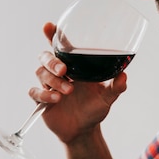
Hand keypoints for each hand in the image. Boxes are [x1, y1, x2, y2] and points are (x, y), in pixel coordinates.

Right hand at [28, 22, 127, 144]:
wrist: (83, 131)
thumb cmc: (94, 108)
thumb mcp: (107, 97)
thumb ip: (116, 87)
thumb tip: (124, 75)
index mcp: (72, 65)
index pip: (59, 45)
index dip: (52, 34)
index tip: (48, 26)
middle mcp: (58, 72)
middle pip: (45, 56)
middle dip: (52, 61)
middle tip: (64, 71)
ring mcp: (48, 85)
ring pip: (40, 72)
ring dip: (53, 81)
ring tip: (67, 91)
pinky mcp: (41, 100)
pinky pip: (34, 92)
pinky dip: (43, 94)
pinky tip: (55, 100)